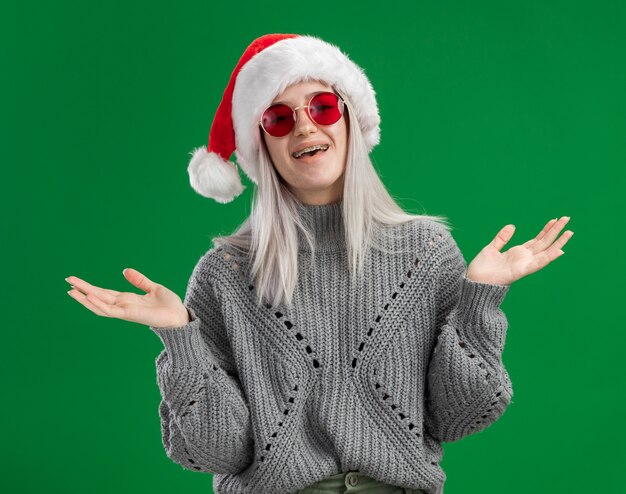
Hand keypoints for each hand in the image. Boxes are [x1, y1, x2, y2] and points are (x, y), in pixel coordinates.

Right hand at [66, 268, 190, 327]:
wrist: (179, 316)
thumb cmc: (169, 305)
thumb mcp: (152, 288)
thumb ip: (139, 280)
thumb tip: (125, 270)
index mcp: (127, 299)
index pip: (104, 293)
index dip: (91, 287)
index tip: (77, 280)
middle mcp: (123, 306)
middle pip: (98, 297)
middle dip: (83, 289)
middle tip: (68, 280)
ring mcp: (125, 311)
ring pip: (100, 305)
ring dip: (85, 298)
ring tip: (71, 290)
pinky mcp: (129, 314)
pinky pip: (110, 310)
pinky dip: (99, 304)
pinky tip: (90, 297)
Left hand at [466, 216, 573, 285]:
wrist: (474, 282)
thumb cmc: (481, 269)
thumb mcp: (491, 249)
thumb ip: (502, 238)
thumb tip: (512, 226)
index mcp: (517, 252)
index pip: (537, 239)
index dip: (546, 230)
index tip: (555, 219)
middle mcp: (524, 258)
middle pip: (544, 243)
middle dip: (555, 231)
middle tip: (567, 218)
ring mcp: (524, 265)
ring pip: (545, 252)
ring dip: (558, 242)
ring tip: (569, 232)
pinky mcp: (520, 271)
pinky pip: (537, 264)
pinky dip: (548, 258)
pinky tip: (559, 250)